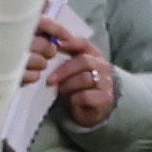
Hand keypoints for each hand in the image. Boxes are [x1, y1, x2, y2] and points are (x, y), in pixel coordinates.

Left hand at [39, 14, 116, 128]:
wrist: (92, 109)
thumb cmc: (77, 85)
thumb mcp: (71, 69)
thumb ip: (63, 57)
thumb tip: (45, 47)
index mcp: (94, 54)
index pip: (84, 43)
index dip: (70, 42)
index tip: (55, 46)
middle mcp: (103, 66)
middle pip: (84, 61)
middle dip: (64, 70)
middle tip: (50, 80)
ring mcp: (107, 82)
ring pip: (85, 78)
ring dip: (68, 85)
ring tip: (61, 91)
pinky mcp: (106, 98)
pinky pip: (86, 96)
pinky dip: (75, 99)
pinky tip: (72, 101)